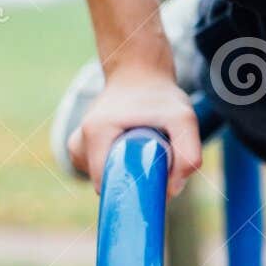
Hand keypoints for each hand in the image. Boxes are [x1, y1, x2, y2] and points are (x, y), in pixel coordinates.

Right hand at [67, 67, 201, 196]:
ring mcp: (77, 146)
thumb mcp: (184, 118)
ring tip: (142, 148)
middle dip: (132, 181)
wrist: (139, 74)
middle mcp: (79, 141)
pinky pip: (100, 172)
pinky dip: (117, 167)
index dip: (132, 191)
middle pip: (106, 184)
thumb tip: (172, 191)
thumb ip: (188, 154)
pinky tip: (129, 149)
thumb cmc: (160, 96)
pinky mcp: (80, 150)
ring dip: (125, 173)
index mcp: (95, 133)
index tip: (154, 183)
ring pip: (103, 180)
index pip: (107, 184)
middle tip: (155, 160)